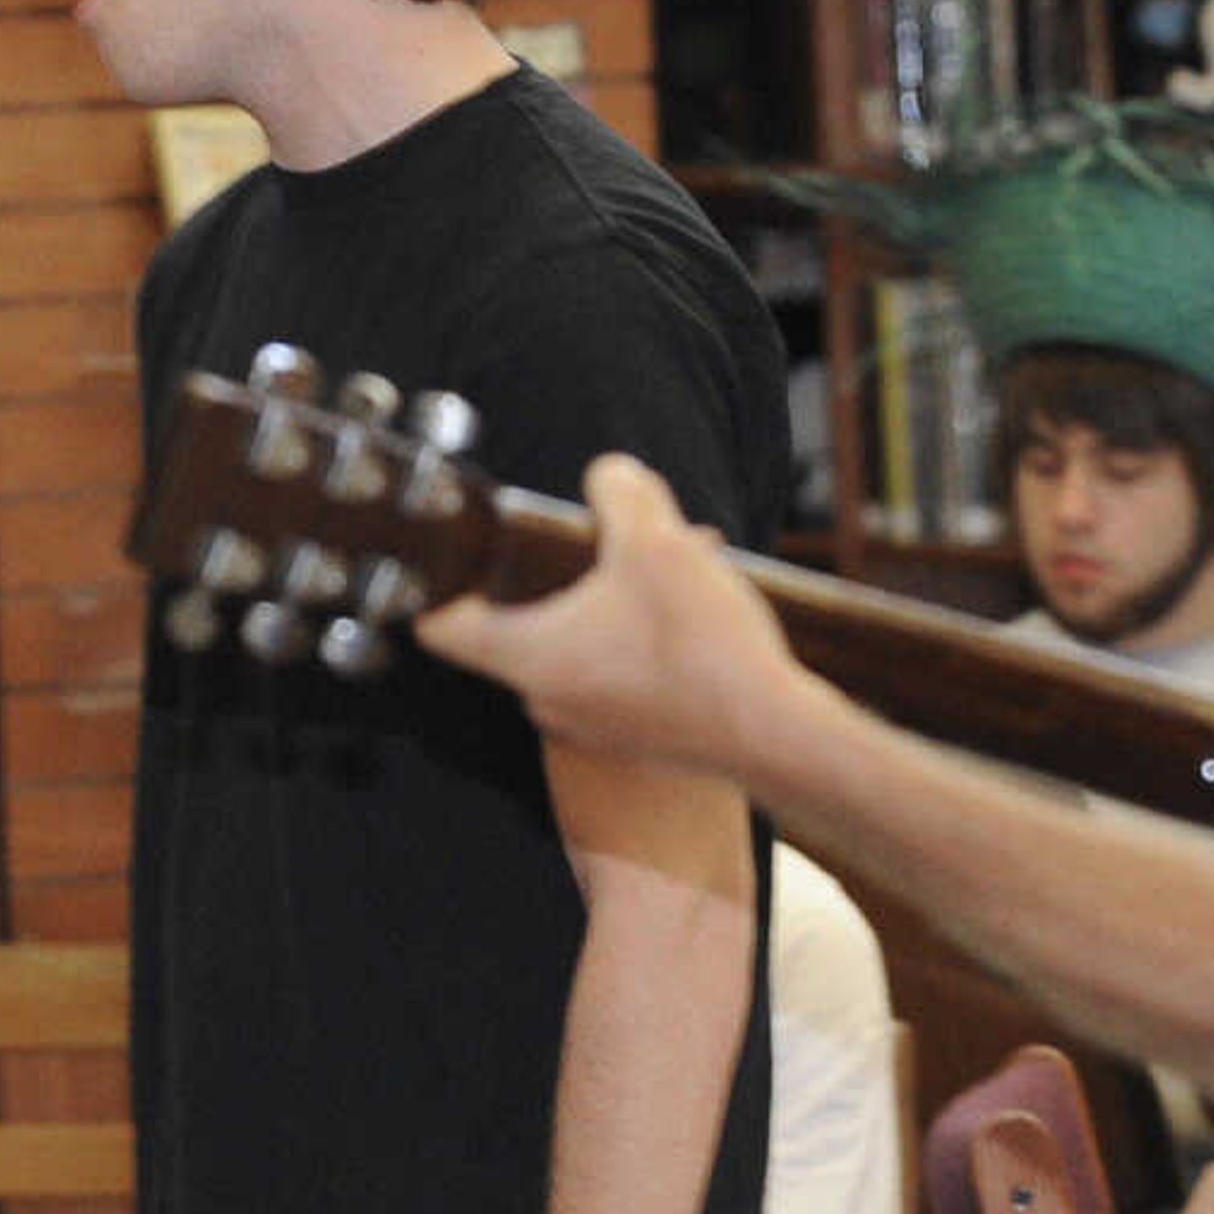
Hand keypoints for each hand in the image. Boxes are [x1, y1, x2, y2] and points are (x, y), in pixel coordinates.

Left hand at [417, 454, 809, 787]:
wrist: (777, 737)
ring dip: (603, 605)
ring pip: (570, 647)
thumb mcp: (659, 542)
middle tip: (597, 543)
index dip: (436, 581)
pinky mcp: (631, 737)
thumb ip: (622, 493)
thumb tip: (609, 476)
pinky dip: (633, 640)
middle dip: (550, 575)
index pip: (437, 624)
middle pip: (513, 625)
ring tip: (659, 570)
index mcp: (526, 654)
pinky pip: (611, 674)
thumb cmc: (706, 648)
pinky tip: (686, 613)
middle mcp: (544, 698)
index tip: (456, 548)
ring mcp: (587, 724)